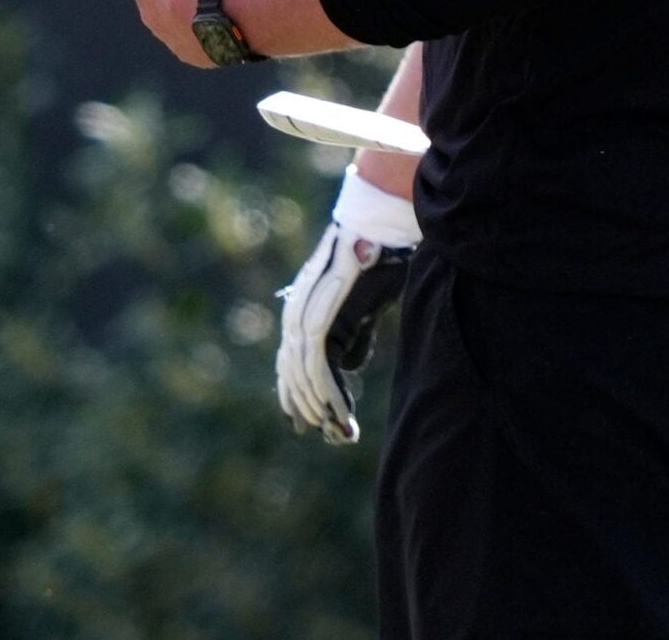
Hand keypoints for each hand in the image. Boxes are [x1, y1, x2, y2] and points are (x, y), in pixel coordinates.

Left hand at [277, 172, 419, 443]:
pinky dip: (330, 396)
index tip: (308, 424)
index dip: (296, 396)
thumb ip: (351, 335)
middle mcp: (295, 316)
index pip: (289, 363)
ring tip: (341, 432)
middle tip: (333, 436)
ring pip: (304, 377)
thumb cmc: (376, 263)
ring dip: (323, 409)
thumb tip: (347, 366)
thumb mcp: (361, 308)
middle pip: (293, 375)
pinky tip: (342, 415)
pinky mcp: (320, 322)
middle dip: (311, 410)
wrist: (379, 232)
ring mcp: (304, 318)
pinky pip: (319, 369)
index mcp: (299, 311)